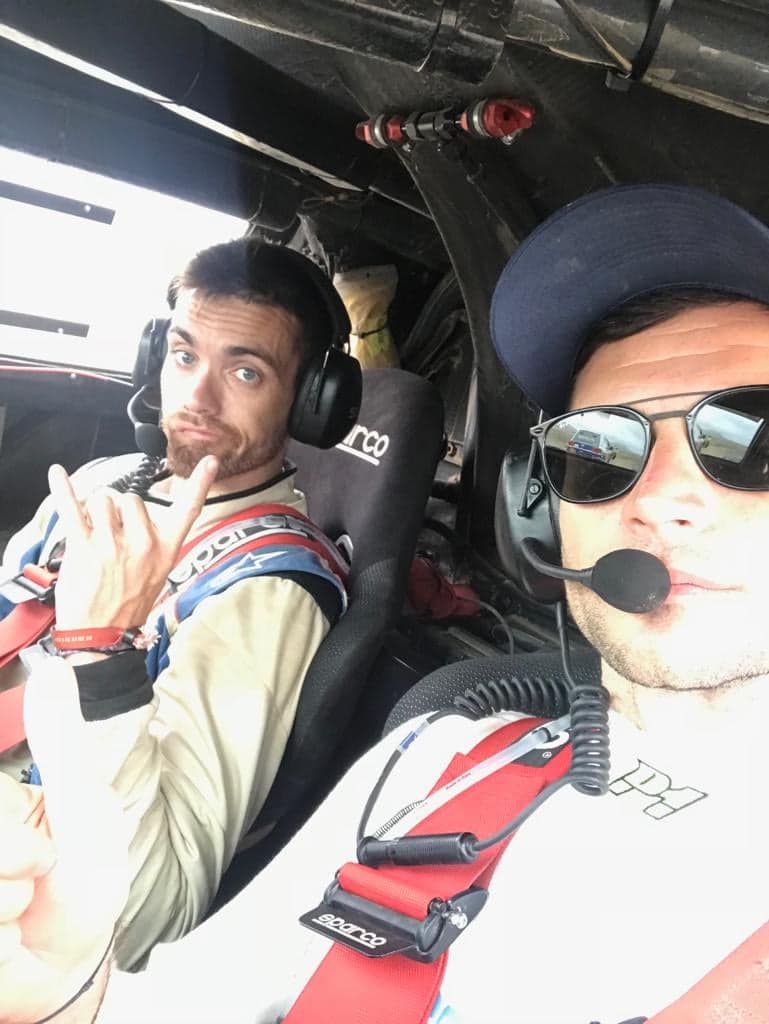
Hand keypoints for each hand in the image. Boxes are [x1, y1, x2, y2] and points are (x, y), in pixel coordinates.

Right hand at [0, 660, 127, 1022]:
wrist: (71, 965)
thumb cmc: (83, 885)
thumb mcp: (84, 810)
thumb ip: (62, 747)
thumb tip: (54, 672)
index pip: (1, 800)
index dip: (17, 843)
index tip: (39, 854)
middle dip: (14, 861)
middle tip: (38, 875)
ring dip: (5, 903)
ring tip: (22, 909)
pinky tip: (7, 939)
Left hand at [48, 456, 218, 630]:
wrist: (103, 635)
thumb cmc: (128, 605)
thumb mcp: (158, 574)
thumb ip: (153, 542)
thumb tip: (136, 514)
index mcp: (166, 549)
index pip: (188, 510)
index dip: (200, 483)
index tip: (211, 461)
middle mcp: (143, 543)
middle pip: (131, 498)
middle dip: (118, 510)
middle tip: (111, 534)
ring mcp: (112, 544)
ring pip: (103, 500)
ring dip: (94, 512)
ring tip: (93, 535)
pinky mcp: (83, 546)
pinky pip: (72, 508)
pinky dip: (62, 488)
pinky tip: (57, 473)